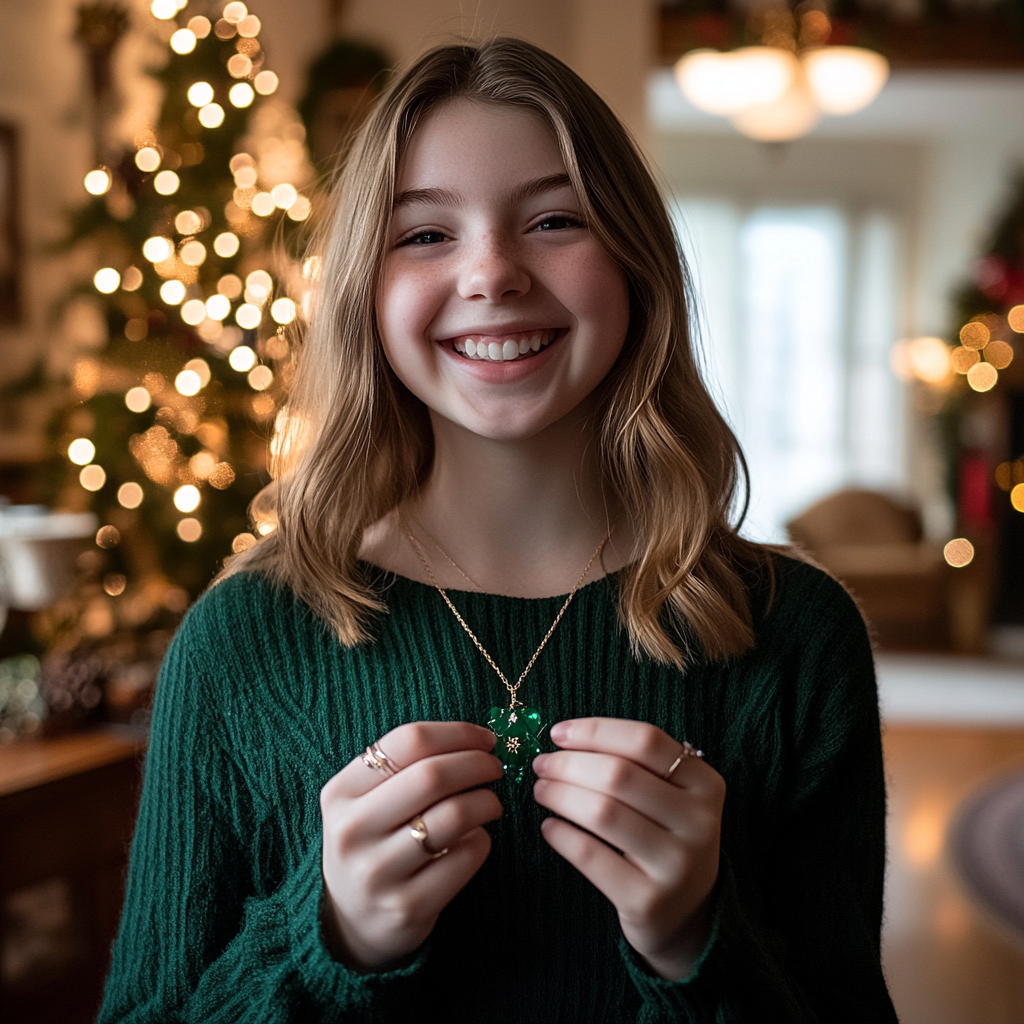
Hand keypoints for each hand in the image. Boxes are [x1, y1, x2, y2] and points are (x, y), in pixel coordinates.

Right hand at [320, 721, 503, 971]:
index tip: (484, 739)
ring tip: (491, 803)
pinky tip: (475, 839)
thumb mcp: (365, 802)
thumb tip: (477, 739)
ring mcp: (377, 872)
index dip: (457, 733)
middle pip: (433, 775)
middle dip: (477, 763)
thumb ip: (405, 767)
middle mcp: (352, 830)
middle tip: (495, 767)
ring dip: (486, 801)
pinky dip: (482, 841)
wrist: (350, 923)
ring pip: (454, 815)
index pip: (409, 741)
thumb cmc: (372, 843)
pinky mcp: (407, 906)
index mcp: (341, 792)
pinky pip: (465, 857)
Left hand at [532, 718, 723, 980]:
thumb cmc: (664, 836)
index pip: (645, 740)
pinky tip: (549, 827)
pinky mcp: (649, 901)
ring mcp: (676, 864)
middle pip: (619, 774)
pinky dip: (562, 836)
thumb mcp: (669, 796)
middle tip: (541, 765)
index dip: (595, 731)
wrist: (685, 914)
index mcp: (705, 783)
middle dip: (569, 764)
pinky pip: (591, 857)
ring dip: (560, 795)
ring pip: (603, 813)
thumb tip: (565, 737)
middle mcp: (699, 822)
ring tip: (541, 790)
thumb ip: (633, 763)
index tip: (558, 733)